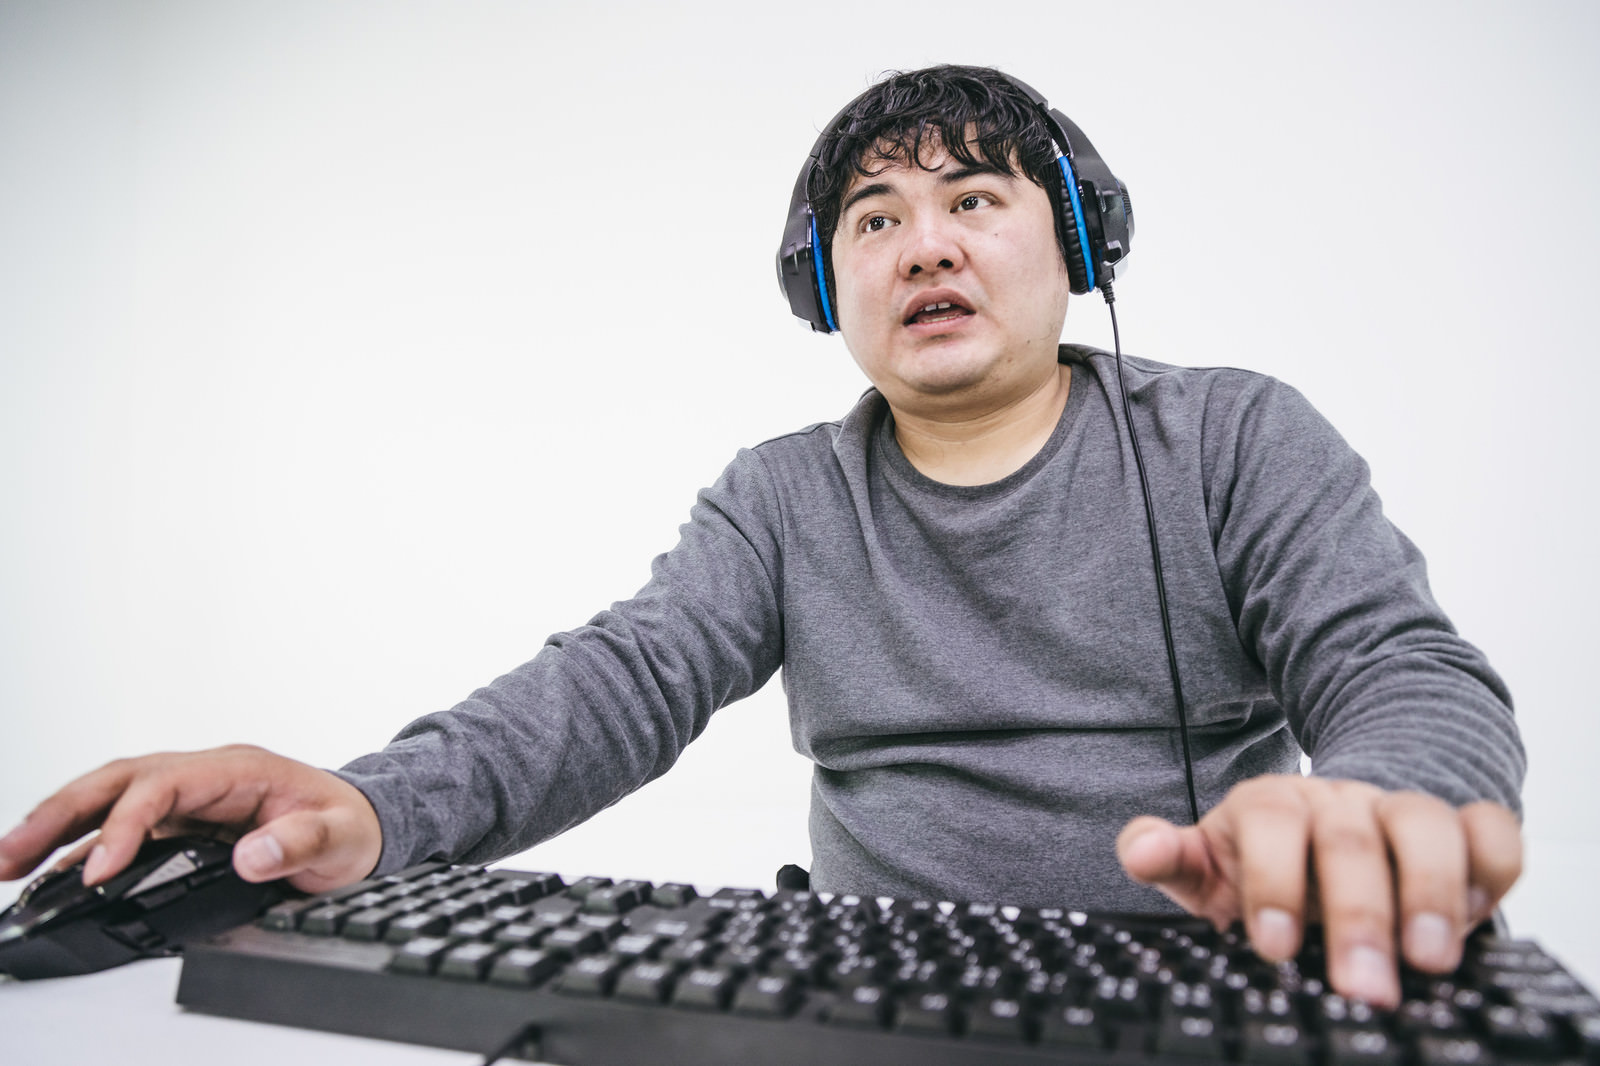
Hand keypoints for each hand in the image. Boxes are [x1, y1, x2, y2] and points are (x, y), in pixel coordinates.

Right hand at [0, 745, 382, 894]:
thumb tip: (251, 856)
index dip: (125, 825)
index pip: (162, 786)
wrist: (366, 826)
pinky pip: (120, 826)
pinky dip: (81, 846)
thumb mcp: (341, 837)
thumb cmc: (351, 825)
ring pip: (108, 799)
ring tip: (7, 864)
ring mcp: (189, 797)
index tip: (99, 872)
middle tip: (10, 857)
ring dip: (57, 827)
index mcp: (237, 768)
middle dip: (60, 814)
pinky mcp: (182, 823)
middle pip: (118, 781)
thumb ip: (300, 844)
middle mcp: (204, 775)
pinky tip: (50, 873)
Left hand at [1115, 775, 1521, 1007]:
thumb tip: (1138, 851)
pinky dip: (1492, 865)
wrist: (1329, 825)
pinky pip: (1491, 829)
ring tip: (1430, 962)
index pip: (1270, 823)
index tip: (1274, 947)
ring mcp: (1403, 809)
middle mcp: (1340, 801)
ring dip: (1431, 890)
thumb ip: (1171, 859)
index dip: (1273, 881)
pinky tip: (1477, 914)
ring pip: (1426, 822)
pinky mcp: (1462, 827)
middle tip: (1362, 989)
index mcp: (1272, 805)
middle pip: (1351, 838)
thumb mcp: (1210, 865)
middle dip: (1359, 915)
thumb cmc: (1264, 860)